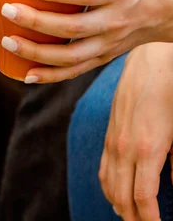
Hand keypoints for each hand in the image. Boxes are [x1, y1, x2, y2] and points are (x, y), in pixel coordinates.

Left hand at [0, 0, 172, 82]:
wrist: (164, 11)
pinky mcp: (102, 58)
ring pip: (70, 56)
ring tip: (8, 41)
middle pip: (72, 27)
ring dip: (35, 52)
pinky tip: (27, 75)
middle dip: (35, 21)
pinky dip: (50, 76)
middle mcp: (114, 20)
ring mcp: (108, 44)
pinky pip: (74, 72)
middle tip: (8, 10)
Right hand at [100, 43, 172, 220]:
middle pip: (122, 196)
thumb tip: (172, 187)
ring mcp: (113, 141)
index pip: (142, 198)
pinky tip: (115, 196)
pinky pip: (103, 168)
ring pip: (108, 185)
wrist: (150, 63)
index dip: (149, 220)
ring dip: (118, 205)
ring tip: (130, 218)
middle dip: (132, 218)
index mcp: (147, 149)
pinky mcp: (109, 134)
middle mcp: (125, 148)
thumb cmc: (172, 93)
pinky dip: (107, 188)